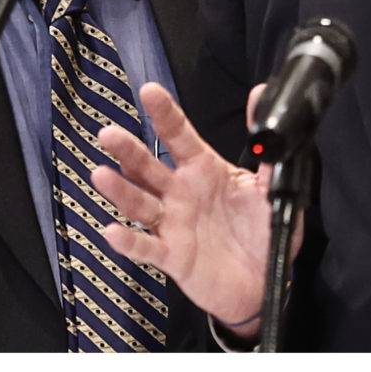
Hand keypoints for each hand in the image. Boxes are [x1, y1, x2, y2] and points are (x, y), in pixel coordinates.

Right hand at [91, 82, 282, 329]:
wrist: (265, 280)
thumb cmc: (262, 232)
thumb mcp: (270, 188)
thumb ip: (265, 149)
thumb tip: (262, 99)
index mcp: (204, 171)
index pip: (180, 135)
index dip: (165, 113)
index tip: (149, 91)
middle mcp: (182, 194)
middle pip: (148, 167)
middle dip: (128, 150)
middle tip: (109, 133)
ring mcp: (173, 224)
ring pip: (139, 204)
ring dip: (119, 190)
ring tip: (101, 175)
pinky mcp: (172, 256)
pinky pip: (146, 247)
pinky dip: (129, 241)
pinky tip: (113, 231)